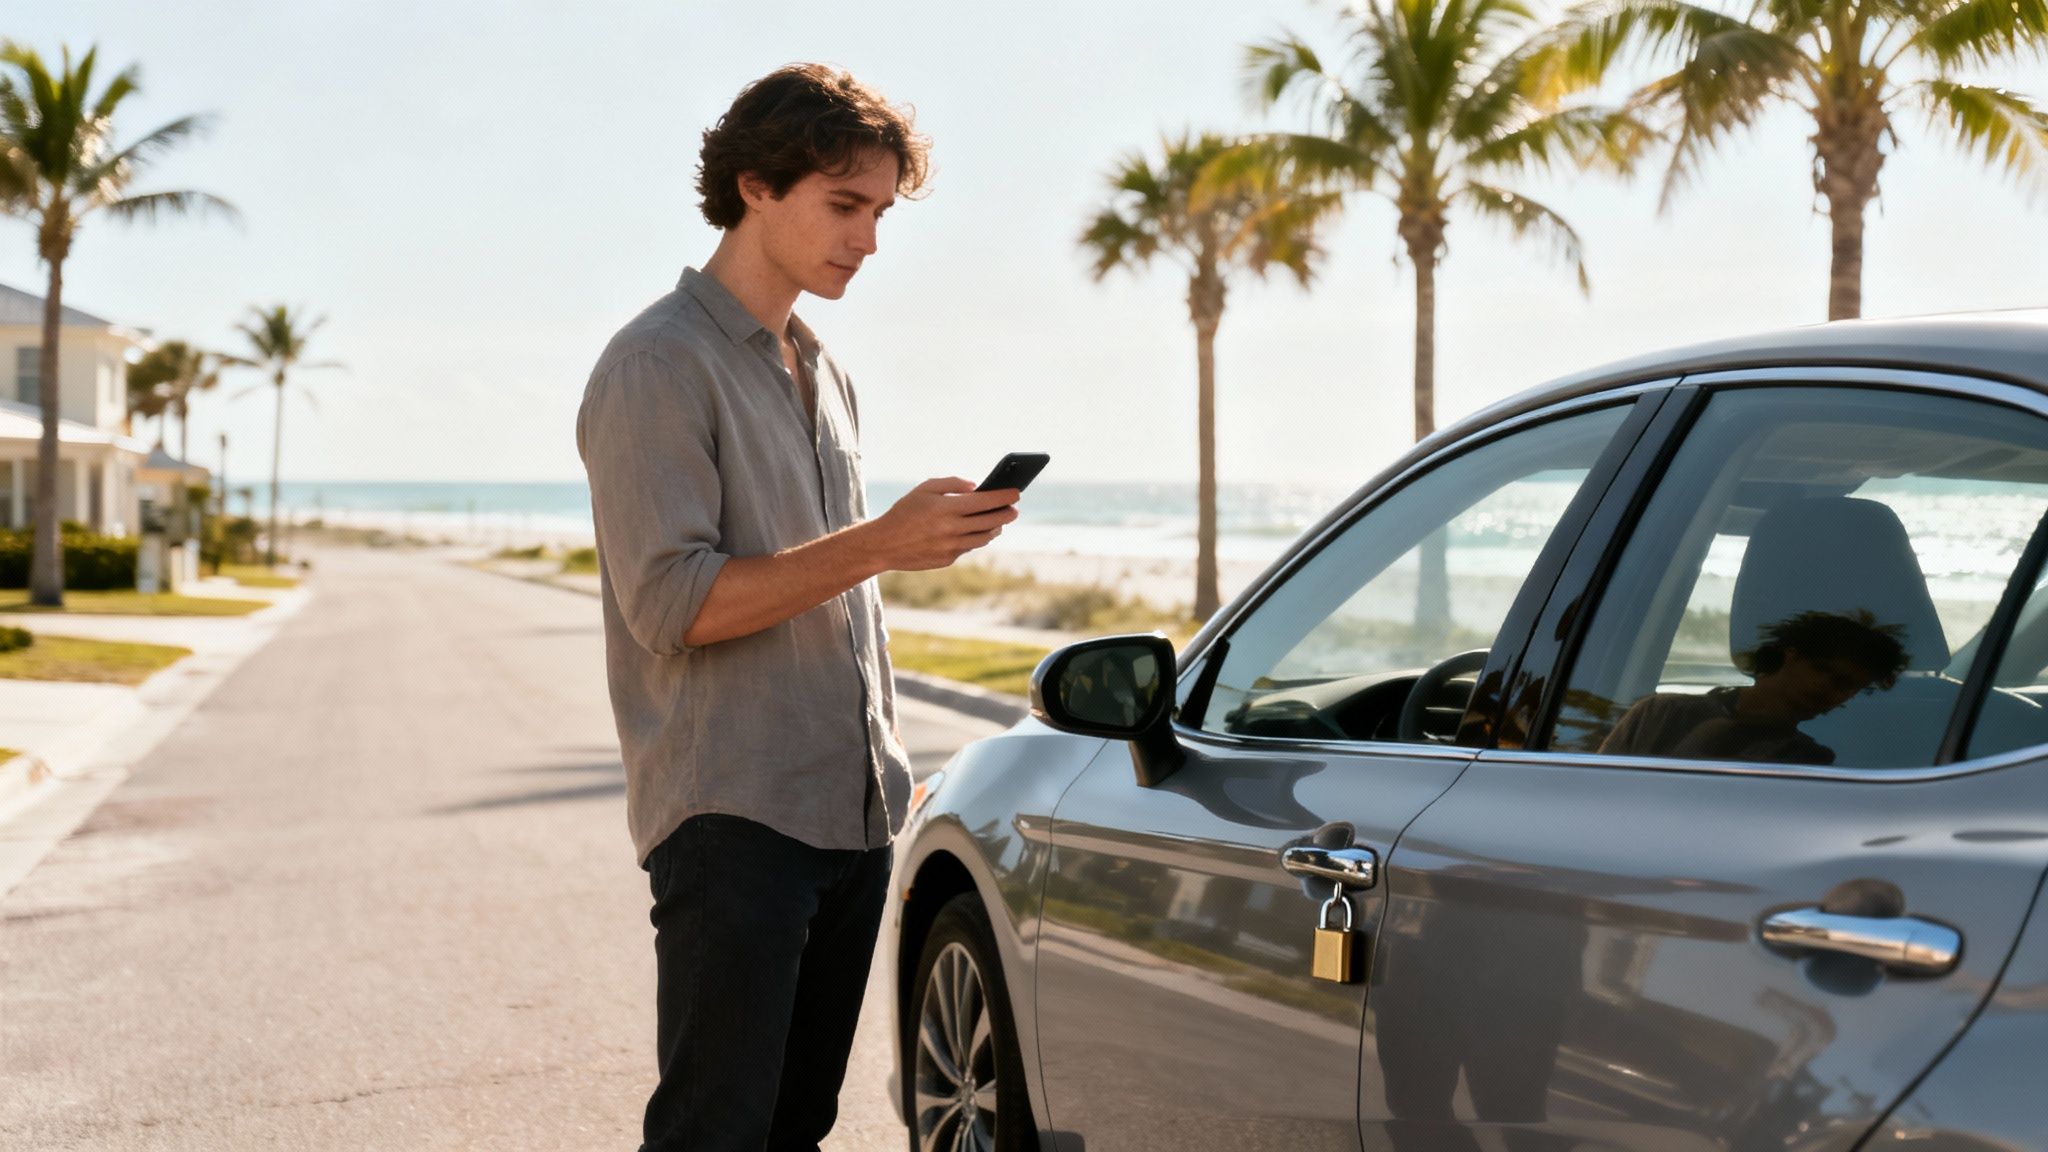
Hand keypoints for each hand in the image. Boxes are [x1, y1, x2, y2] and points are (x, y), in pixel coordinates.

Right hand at [862, 477, 1020, 571]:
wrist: (884, 544)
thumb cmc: (905, 511)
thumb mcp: (924, 489)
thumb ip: (952, 483)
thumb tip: (976, 487)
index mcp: (946, 508)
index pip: (985, 502)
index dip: (1004, 497)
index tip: (1017, 492)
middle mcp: (951, 529)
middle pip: (990, 522)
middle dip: (1006, 514)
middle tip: (1015, 509)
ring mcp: (950, 547)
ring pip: (983, 538)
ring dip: (995, 529)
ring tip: (999, 522)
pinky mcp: (948, 560)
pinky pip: (968, 547)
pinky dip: (976, 538)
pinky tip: (979, 532)